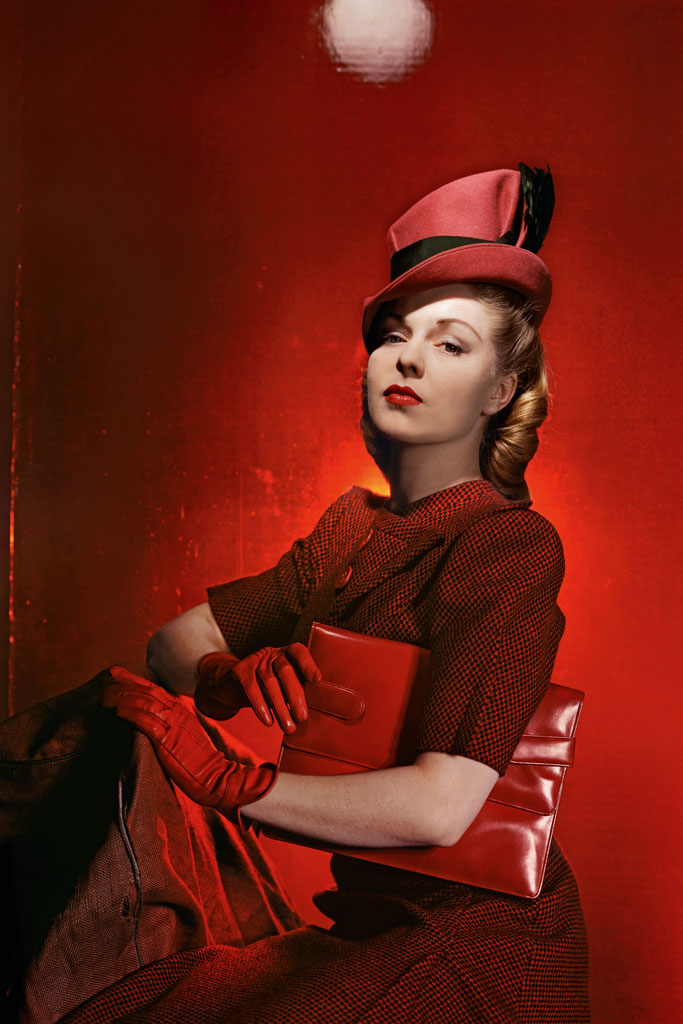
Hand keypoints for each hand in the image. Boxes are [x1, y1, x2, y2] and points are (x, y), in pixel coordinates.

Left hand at [102, 666, 276, 823]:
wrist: (216, 776)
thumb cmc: (199, 762)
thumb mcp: (185, 735)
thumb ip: (170, 725)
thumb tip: (148, 723)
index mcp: (180, 710)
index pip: (153, 688)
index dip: (133, 678)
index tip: (115, 672)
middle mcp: (177, 712)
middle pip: (146, 691)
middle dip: (122, 686)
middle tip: (104, 687)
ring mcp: (173, 724)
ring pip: (143, 702)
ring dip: (121, 698)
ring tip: (104, 699)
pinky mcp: (168, 739)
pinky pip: (146, 721)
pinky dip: (130, 713)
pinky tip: (118, 712)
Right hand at [194, 643, 320, 732]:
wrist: (232, 686)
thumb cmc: (266, 689)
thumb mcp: (283, 687)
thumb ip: (296, 692)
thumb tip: (306, 713)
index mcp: (286, 654)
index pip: (298, 652)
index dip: (308, 664)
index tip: (316, 680)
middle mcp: (272, 653)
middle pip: (286, 670)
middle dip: (295, 696)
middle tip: (302, 718)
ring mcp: (255, 659)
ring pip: (270, 682)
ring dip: (280, 707)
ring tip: (288, 727)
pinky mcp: (239, 670)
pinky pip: (251, 688)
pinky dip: (261, 706)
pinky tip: (268, 721)